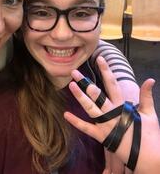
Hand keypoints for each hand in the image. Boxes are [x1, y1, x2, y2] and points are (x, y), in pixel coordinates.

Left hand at [64, 56, 159, 172]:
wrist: (149, 156)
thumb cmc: (149, 134)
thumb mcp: (149, 112)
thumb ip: (146, 95)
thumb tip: (150, 79)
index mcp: (123, 105)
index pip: (113, 84)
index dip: (106, 70)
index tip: (99, 59)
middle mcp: (112, 113)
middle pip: (96, 94)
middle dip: (85, 82)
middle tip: (74, 72)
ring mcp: (105, 125)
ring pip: (90, 108)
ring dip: (80, 96)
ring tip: (71, 86)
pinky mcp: (102, 137)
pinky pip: (87, 129)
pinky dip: (76, 122)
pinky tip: (66, 115)